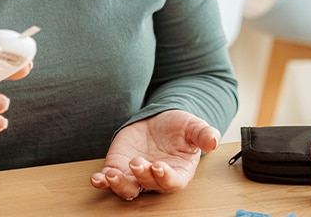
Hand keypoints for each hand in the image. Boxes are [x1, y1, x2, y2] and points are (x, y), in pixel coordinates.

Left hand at [89, 110, 220, 199]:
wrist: (158, 121)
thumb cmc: (179, 128)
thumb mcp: (194, 126)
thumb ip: (204, 134)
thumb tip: (213, 141)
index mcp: (178, 171)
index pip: (172, 182)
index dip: (165, 178)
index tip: (158, 167)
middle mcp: (156, 178)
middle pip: (149, 185)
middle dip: (142, 175)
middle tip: (137, 162)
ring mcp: (136, 175)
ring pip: (128, 188)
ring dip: (119, 185)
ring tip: (111, 175)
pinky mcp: (119, 167)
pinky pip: (109, 180)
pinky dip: (102, 181)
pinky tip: (97, 178)